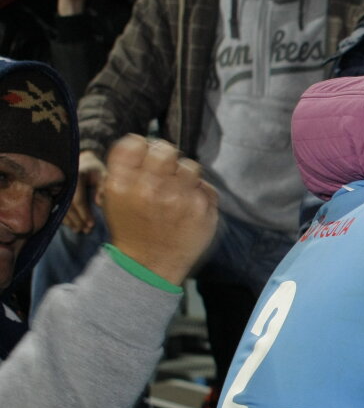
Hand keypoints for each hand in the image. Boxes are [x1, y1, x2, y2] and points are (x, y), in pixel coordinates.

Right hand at [64, 150, 106, 233]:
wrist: (85, 162)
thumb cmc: (97, 170)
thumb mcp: (104, 175)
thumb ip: (103, 187)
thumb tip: (99, 203)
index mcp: (75, 177)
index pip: (78, 200)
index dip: (84, 214)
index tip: (91, 225)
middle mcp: (64, 183)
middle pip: (68, 206)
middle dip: (77, 220)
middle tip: (85, 231)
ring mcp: (58, 188)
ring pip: (62, 207)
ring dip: (70, 221)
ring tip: (79, 230)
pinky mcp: (56, 192)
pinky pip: (58, 207)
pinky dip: (65, 217)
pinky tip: (71, 225)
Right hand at [102, 135, 217, 285]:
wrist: (148, 266)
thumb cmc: (132, 228)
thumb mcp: (113, 198)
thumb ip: (124, 168)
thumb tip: (143, 141)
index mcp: (122, 183)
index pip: (136, 142)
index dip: (144, 148)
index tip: (146, 158)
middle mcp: (149, 188)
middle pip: (166, 150)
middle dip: (167, 157)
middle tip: (167, 172)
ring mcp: (178, 199)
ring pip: (191, 166)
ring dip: (186, 177)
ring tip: (177, 194)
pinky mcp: (202, 210)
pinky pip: (206, 187)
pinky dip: (199, 195)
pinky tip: (188, 209)